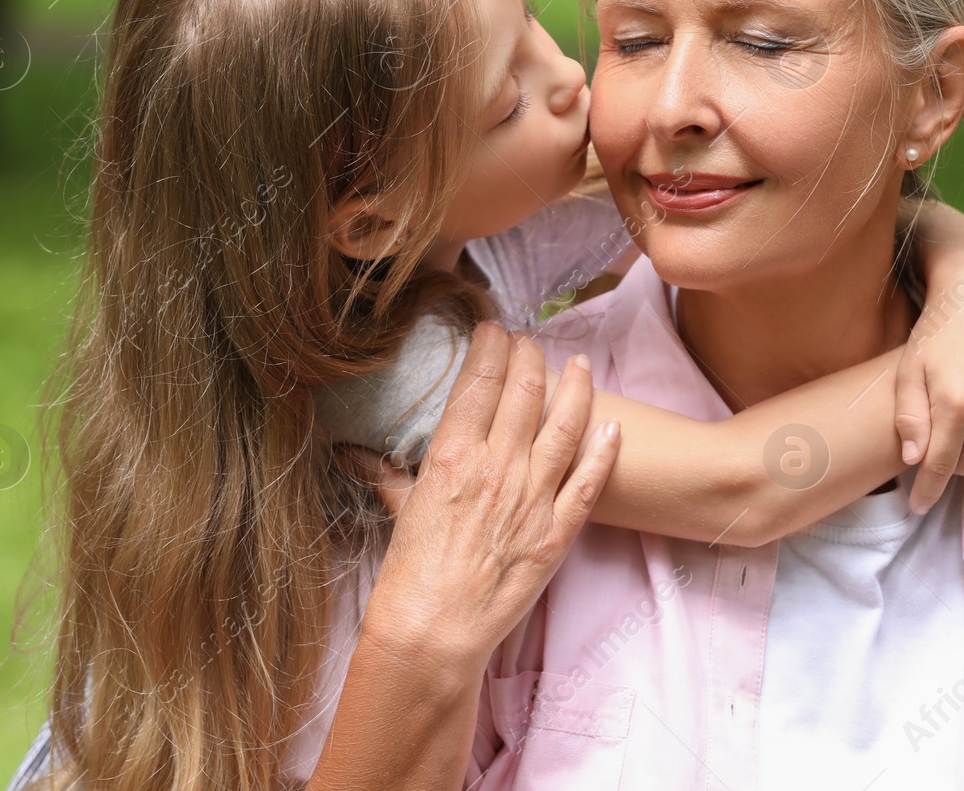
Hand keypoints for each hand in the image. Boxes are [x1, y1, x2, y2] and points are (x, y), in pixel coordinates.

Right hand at [354, 323, 619, 667]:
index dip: (491, 347)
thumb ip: (383, 474)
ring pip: (565, 427)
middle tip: (531, 340)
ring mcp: (533, 499)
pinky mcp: (557, 533)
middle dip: (530, 356)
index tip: (494, 331)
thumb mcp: (396, 512)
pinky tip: (613, 429)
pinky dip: (604, 453)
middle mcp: (498, 467)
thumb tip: (350, 451)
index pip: (479, 381)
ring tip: (582, 364)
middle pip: (525, 392)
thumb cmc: (409, 576)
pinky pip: (588, 483)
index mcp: (453, 456)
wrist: (435, 632)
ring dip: (577, 389)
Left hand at [895, 257, 963, 514]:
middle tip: (935, 449)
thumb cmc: (936, 331)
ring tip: (958, 439)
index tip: (917, 506)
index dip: (927, 491)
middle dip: (947, 465)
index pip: (939, 466)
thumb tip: (916, 460)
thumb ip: (909, 418)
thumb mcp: (909, 370)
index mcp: (955, 404)